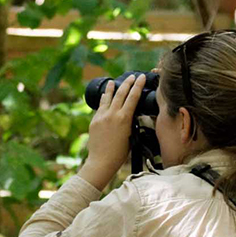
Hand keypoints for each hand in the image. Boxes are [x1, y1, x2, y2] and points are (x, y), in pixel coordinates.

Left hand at [80, 75, 143, 189]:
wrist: (101, 161)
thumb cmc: (119, 153)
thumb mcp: (130, 136)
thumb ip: (129, 122)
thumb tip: (129, 114)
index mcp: (124, 118)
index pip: (133, 97)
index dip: (138, 85)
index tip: (141, 77)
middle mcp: (112, 114)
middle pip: (121, 93)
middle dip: (127, 83)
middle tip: (132, 76)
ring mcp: (102, 116)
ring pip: (108, 97)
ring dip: (112, 88)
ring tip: (113, 81)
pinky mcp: (94, 120)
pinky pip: (100, 106)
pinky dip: (104, 99)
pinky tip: (104, 96)